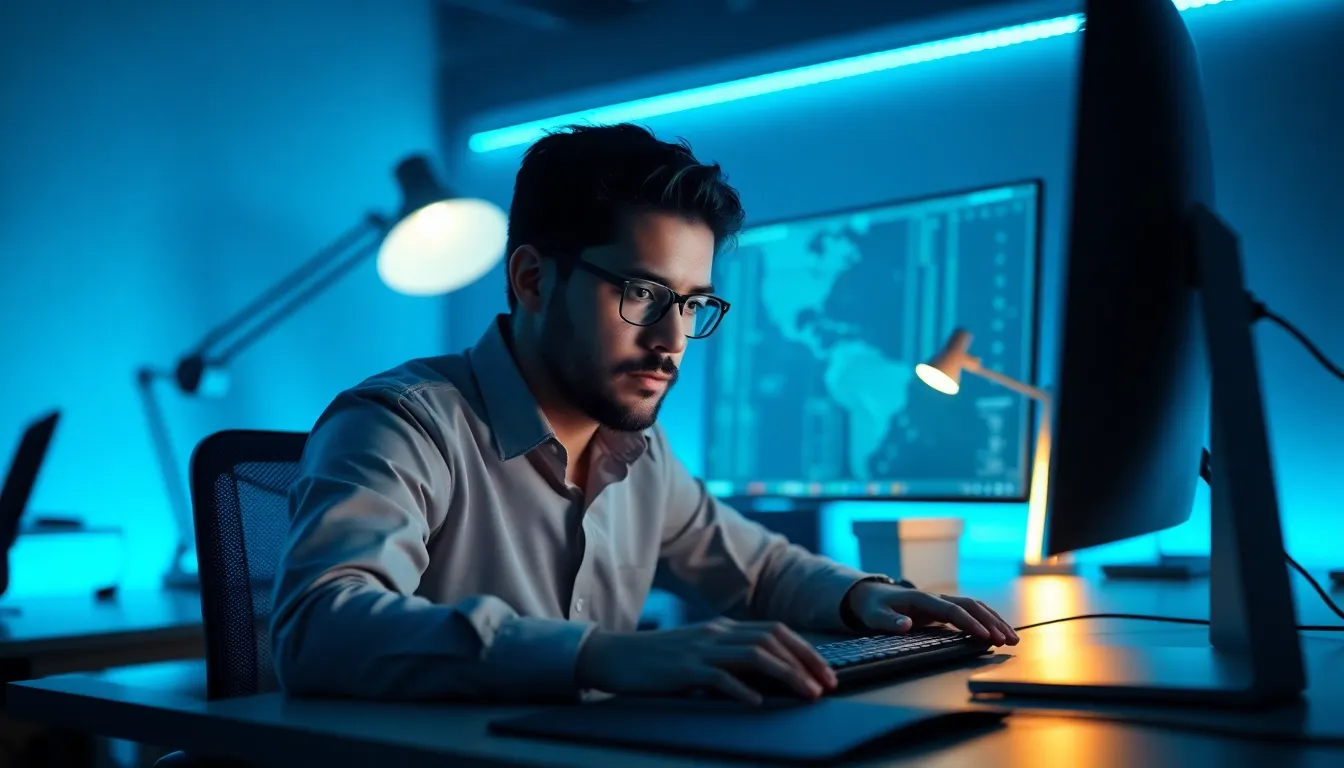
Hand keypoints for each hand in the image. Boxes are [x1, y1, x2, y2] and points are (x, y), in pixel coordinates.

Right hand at [575, 618, 837, 704]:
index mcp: (723, 628)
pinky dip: (742, 689)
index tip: (826, 673)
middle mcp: (717, 632)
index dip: (806, 651)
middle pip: (772, 639)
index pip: (775, 631)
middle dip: (806, 662)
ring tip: (806, 693)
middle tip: (827, 685)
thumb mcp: (699, 655)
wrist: (612, 656)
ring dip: (787, 674)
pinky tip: (757, 703)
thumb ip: (729, 661)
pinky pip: (719, 676)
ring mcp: (700, 648)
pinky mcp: (682, 668)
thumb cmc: (658, 662)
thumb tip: (768, 681)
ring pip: (755, 655)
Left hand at [843, 582, 1018, 646]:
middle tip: (1007, 640)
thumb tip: (906, 625)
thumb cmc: (872, 607)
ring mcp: (940, 602)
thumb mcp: (873, 616)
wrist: (868, 595)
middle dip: (991, 622)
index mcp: (921, 599)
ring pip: (974, 607)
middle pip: (970, 606)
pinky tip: (998, 633)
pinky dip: (986, 621)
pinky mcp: (942, 609)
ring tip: (1012, 638)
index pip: (952, 610)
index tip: (985, 636)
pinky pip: (969, 613)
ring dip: (994, 621)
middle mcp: (935, 598)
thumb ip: (888, 621)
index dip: (970, 623)